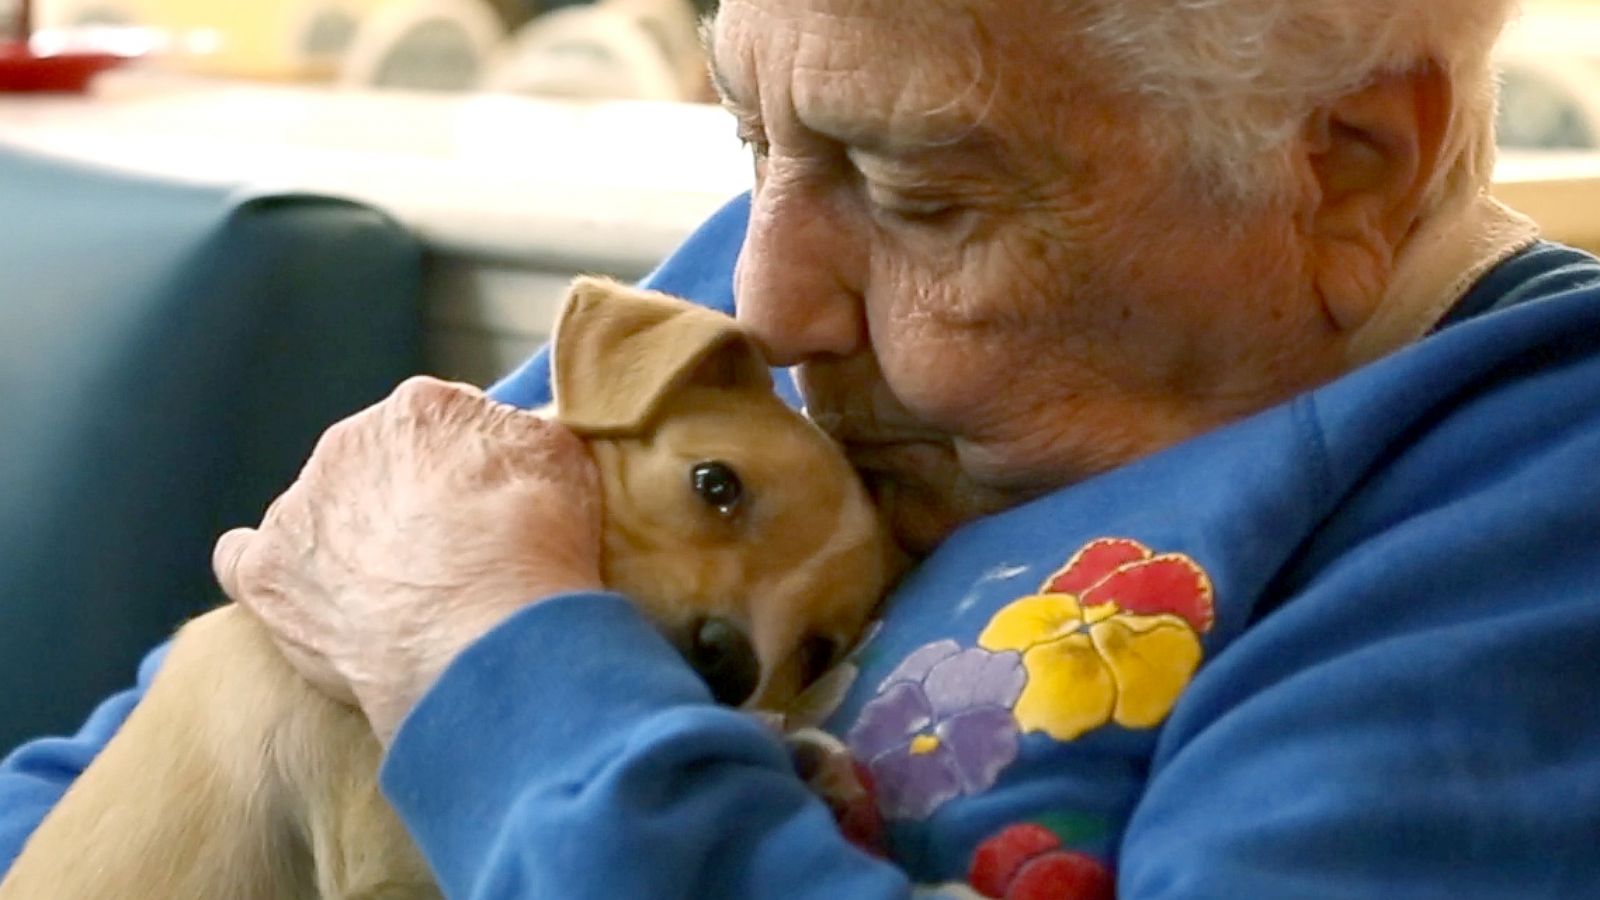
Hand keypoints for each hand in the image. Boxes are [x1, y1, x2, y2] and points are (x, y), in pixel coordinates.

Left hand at [213, 376, 602, 741]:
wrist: (485, 640)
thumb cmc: (536, 551)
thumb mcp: (562, 462)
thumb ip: (522, 435)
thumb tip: (508, 437)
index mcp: (420, 408)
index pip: (438, 425)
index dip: (467, 472)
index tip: (487, 511)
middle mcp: (346, 442)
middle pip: (372, 466)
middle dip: (403, 504)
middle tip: (446, 559)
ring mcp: (297, 509)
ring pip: (315, 513)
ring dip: (344, 540)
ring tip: (391, 597)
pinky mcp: (264, 575)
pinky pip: (242, 560)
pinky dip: (269, 574)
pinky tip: (302, 599)